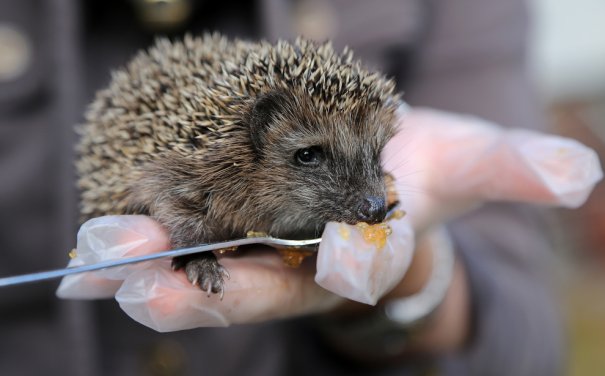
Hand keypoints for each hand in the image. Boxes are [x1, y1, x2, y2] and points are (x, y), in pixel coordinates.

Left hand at [57, 107, 601, 331]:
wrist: (364, 185)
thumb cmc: (415, 178)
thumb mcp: (465, 163)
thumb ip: (515, 170)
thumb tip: (586, 175)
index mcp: (360, 251)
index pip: (351, 268)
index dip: (350, 265)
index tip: (328, 267)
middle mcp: (300, 262)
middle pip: (252, 280)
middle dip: (202, 284)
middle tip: (138, 277)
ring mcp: (250, 251)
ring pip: (196, 268)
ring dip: (143, 265)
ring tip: (93, 257)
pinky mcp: (217, 228)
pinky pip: (168, 241)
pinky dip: (129, 246)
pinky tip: (84, 246)